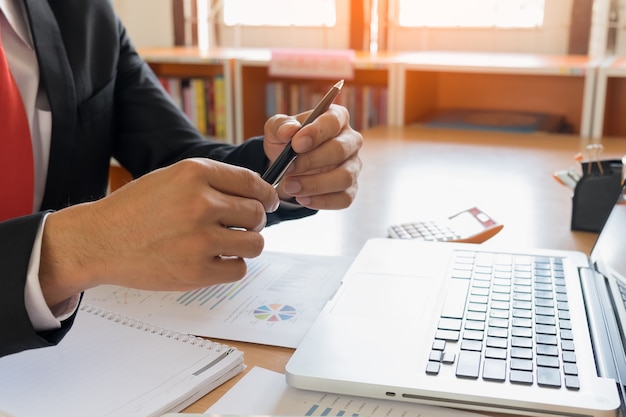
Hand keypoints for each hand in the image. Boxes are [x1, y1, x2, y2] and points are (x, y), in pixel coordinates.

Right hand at [38, 158, 279, 307]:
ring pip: (255, 243)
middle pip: (257, 214)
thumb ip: (213, 182)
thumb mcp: (172, 178)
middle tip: (242, 226)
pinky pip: (239, 269)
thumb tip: (257, 194)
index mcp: (196, 174)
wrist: (100, 241)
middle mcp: (201, 204)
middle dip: (255, 221)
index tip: (269, 202)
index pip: (253, 182)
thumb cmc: (136, 209)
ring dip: (247, 244)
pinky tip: (215, 260)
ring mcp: (200, 240)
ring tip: (229, 244)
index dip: (267, 195)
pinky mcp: (196, 271)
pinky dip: (231, 266)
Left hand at [264, 104, 362, 208]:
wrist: (287, 168)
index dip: (316, 133)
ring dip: (315, 184)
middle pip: (340, 150)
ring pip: (345, 177)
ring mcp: (353, 166)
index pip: (333, 121)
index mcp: (336, 118)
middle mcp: (351, 140)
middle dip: (312, 161)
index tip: (296, 145)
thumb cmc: (287, 143)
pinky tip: (302, 199)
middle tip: (288, 169)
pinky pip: (344, 198)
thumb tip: (288, 130)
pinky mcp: (351, 188)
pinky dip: (321, 201)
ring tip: (291, 187)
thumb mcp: (277, 131)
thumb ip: (280, 127)